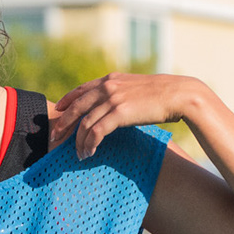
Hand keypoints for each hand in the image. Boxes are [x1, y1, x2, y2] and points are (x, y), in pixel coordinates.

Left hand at [52, 74, 199, 159]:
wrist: (179, 94)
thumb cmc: (162, 95)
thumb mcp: (136, 88)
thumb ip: (121, 92)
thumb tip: (115, 106)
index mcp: (110, 79)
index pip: (81, 90)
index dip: (67, 101)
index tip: (58, 112)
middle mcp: (108, 87)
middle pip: (76, 107)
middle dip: (63, 124)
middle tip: (55, 137)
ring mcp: (113, 99)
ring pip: (85, 123)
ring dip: (79, 141)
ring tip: (79, 154)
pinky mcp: (119, 113)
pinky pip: (96, 132)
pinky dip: (90, 144)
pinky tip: (89, 153)